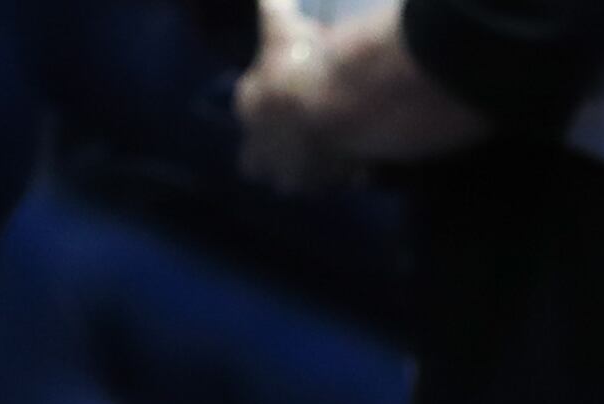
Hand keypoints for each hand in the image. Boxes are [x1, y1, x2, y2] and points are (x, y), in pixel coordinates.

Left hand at [233, 0, 356, 189]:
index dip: (261, 108)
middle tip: (293, 140)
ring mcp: (295, 173)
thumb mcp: (282, 27)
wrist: (339, 102)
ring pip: (293, 183)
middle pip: (255, 166)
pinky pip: (335, 185)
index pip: (245, 115)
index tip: (282, 96)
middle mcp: (264, 148)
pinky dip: (344, 177)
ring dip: (306, 172)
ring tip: (327, 155)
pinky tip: (358, 161)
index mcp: (249, 108)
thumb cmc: (303, 61)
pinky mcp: (328, 184)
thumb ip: (272, 9)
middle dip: (269, 158)